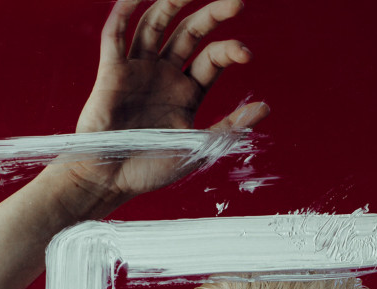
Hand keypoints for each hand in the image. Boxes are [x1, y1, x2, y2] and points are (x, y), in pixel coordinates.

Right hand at [66, 0, 267, 206]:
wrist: (111, 181)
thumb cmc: (152, 169)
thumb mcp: (199, 149)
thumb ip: (230, 127)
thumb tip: (266, 107)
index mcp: (187, 93)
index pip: (212, 59)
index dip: (230, 50)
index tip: (246, 53)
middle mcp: (164, 76)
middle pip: (189, 33)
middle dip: (211, 14)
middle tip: (236, 2)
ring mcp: (138, 70)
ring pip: (155, 24)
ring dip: (171, 2)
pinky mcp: (111, 71)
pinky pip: (115, 33)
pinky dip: (124, 10)